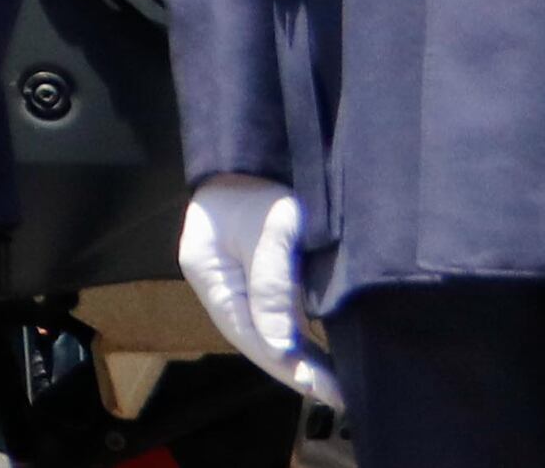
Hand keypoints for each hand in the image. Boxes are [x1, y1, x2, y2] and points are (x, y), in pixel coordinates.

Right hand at [180, 176, 340, 409]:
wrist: (252, 150)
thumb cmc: (259, 188)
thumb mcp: (270, 232)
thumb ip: (273, 288)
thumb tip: (280, 346)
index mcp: (207, 273)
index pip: (245, 332)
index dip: (284, 365)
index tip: (323, 389)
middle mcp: (216, 283)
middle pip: (252, 336)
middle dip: (292, 368)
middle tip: (336, 394)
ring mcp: (231, 278)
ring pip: (262, 328)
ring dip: (294, 356)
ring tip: (331, 382)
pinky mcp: (250, 271)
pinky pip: (270, 314)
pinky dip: (292, 335)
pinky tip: (313, 351)